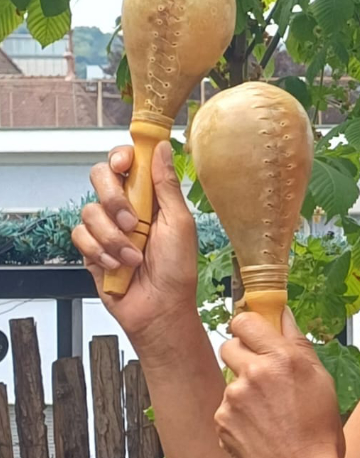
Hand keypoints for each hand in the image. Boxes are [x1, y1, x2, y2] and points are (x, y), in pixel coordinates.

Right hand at [72, 141, 197, 340]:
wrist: (160, 308)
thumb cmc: (177, 270)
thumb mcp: (180, 224)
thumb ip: (166, 186)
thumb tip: (161, 149)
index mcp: (150, 198)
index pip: (127, 163)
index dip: (121, 157)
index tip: (125, 165)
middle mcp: (126, 208)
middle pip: (99, 177)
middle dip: (113, 198)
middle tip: (132, 221)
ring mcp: (107, 228)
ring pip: (89, 210)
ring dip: (113, 237)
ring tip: (133, 256)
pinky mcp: (91, 249)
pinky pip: (80, 236)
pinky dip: (100, 252)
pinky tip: (118, 265)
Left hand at [216, 307, 346, 457]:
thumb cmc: (320, 435)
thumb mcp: (321, 381)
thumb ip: (298, 344)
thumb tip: (284, 316)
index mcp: (284, 358)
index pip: (245, 321)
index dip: (248, 327)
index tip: (253, 334)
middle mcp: (254, 372)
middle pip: (228, 345)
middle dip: (242, 356)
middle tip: (263, 377)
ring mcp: (234, 398)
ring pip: (231, 380)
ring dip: (244, 391)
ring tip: (269, 415)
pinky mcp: (221, 420)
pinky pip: (225, 408)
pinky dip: (238, 416)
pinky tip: (260, 430)